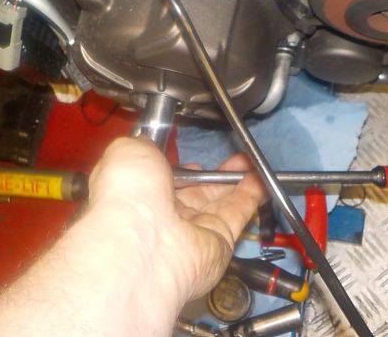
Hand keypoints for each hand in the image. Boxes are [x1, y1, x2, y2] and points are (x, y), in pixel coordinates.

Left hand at [89, 137, 264, 305]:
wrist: (144, 238)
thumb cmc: (130, 192)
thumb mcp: (128, 150)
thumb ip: (143, 144)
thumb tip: (147, 142)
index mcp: (139, 194)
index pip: (164, 182)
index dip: (182, 171)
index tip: (196, 161)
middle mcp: (163, 216)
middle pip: (196, 193)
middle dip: (215, 175)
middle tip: (236, 158)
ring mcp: (191, 232)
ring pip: (219, 203)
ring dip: (237, 183)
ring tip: (252, 164)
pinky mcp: (218, 245)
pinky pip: (237, 217)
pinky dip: (250, 198)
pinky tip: (259, 181)